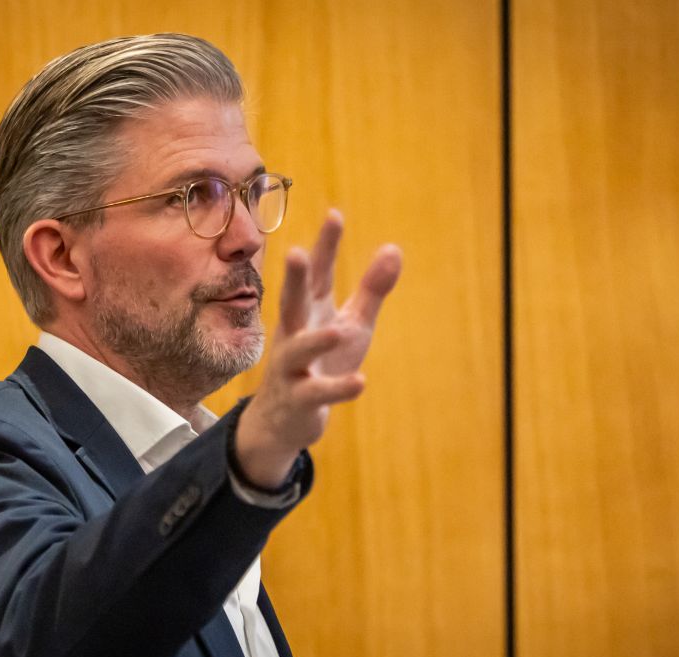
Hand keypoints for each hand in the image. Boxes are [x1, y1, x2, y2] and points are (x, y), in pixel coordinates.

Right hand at [234, 210, 401, 488]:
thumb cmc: (322, 362)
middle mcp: (295, 333)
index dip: (325, 247)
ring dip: (315, 341)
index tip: (335, 215)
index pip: (318, 275)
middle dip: (294, 280)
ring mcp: (293, 368)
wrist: (284, 418)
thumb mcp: (351, 324)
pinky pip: (317, 393)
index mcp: (310, 311)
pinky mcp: (300, 400)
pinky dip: (337, 388)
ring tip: (337, 332)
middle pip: (292, 303)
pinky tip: (359, 382)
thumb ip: (371, 289)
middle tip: (294, 254)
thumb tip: (393, 247)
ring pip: (299, 352)